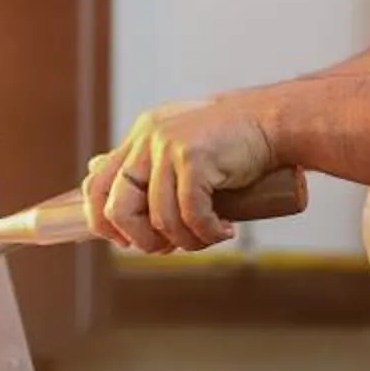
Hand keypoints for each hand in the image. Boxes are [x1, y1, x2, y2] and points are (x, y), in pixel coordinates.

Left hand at [84, 96, 276, 254]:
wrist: (273, 123)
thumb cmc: (232, 144)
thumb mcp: (183, 152)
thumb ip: (151, 167)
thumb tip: (109, 198)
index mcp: (140, 138)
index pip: (96, 186)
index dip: (105, 223)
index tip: (129, 241)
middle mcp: (147, 139)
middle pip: (118, 208)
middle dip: (142, 240)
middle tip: (171, 247)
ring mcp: (169, 146)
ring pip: (160, 218)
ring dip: (187, 242)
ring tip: (209, 238)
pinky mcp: (193, 157)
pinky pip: (191, 214)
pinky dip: (207, 232)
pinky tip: (225, 230)